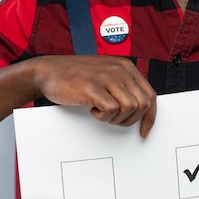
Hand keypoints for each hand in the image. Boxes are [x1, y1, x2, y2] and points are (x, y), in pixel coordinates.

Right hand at [33, 55, 156, 137]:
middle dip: (131, 120)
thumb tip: (140, 108)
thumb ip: (123, 85)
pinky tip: (93, 110)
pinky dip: (103, 116)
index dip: (150, 117)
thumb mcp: (106, 74)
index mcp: (126, 67)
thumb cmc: (76, 76)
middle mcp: (120, 70)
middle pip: (143, 103)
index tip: (144, 131)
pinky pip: (111, 110)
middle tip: (114, 121)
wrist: (48, 71)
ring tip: (102, 114)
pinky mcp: (93, 87)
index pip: (150, 95)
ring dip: (117, 118)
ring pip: (129, 107)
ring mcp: (106, 77)